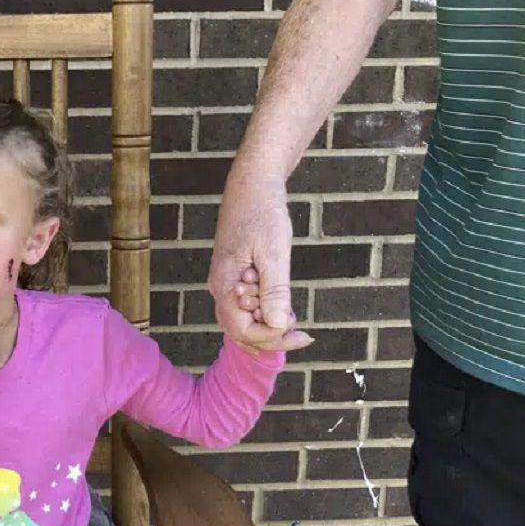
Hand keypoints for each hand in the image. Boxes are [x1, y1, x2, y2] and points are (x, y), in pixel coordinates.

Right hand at [209, 176, 312, 352]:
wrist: (252, 188)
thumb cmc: (263, 215)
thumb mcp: (273, 252)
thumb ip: (274, 290)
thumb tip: (277, 325)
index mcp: (225, 284)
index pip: (241, 330)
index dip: (269, 337)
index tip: (296, 330)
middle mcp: (220, 289)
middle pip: (240, 331)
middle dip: (271, 338)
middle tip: (304, 335)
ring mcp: (225, 284)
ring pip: (243, 322)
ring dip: (269, 329)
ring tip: (297, 323)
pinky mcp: (234, 278)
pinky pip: (245, 308)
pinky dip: (265, 315)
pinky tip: (284, 310)